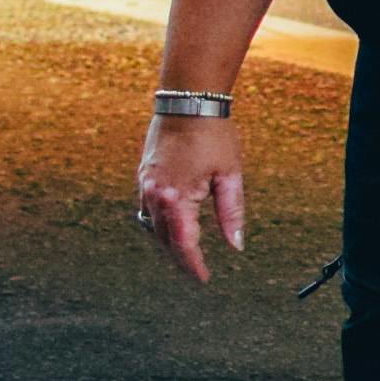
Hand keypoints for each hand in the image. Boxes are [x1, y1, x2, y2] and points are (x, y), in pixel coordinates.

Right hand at [134, 111, 249, 283]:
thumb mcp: (230, 175)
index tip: (203, 279)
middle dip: (181, 257)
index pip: (184, 243)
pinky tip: (172, 228)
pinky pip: (146, 211)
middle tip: (197, 271)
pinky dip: (159, 224)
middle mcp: (155, 195)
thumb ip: (232, 213)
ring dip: (168, 243)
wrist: (188, 101)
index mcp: (178, 197)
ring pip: (153, 227)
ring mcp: (145, 185)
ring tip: (187, 255)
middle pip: (165, 240)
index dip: (193, 264)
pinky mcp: (143, 177)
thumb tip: (236, 245)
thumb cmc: (214, 135)